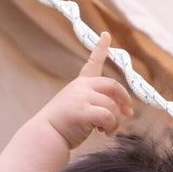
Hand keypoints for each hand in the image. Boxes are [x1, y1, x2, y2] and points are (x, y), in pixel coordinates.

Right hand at [38, 31, 132, 149]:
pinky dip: (110, 126)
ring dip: (115, 121)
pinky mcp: (83, 111)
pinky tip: (104, 132)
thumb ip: (96, 104)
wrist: (44, 136)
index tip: (106, 35)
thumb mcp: (78, 108)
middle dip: (125, 99)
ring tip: (106, 131)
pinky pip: (108, 116)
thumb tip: (122, 112)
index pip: (92, 63)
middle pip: (113, 85)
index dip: (101, 48)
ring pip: (112, 105)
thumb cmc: (61, 126)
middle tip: (128, 113)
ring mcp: (82, 97)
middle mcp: (81, 87)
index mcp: (79, 85)